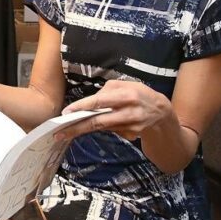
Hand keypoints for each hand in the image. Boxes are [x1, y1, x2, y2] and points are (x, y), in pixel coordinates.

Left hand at [54, 79, 172, 141]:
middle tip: (59, 133)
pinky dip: (99, 128)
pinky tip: (91, 127)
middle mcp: (129, 113)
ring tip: (65, 133)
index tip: (67, 112)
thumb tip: (91, 101)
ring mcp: (130, 127)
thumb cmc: (140, 93)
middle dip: (77, 128)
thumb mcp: (127, 84)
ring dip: (83, 130)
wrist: (161, 112)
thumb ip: (108, 90)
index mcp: (127, 96)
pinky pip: (109, 131)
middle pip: (98, 122)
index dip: (82, 107)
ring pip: (101, 128)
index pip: (100, 102)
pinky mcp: (130, 135)